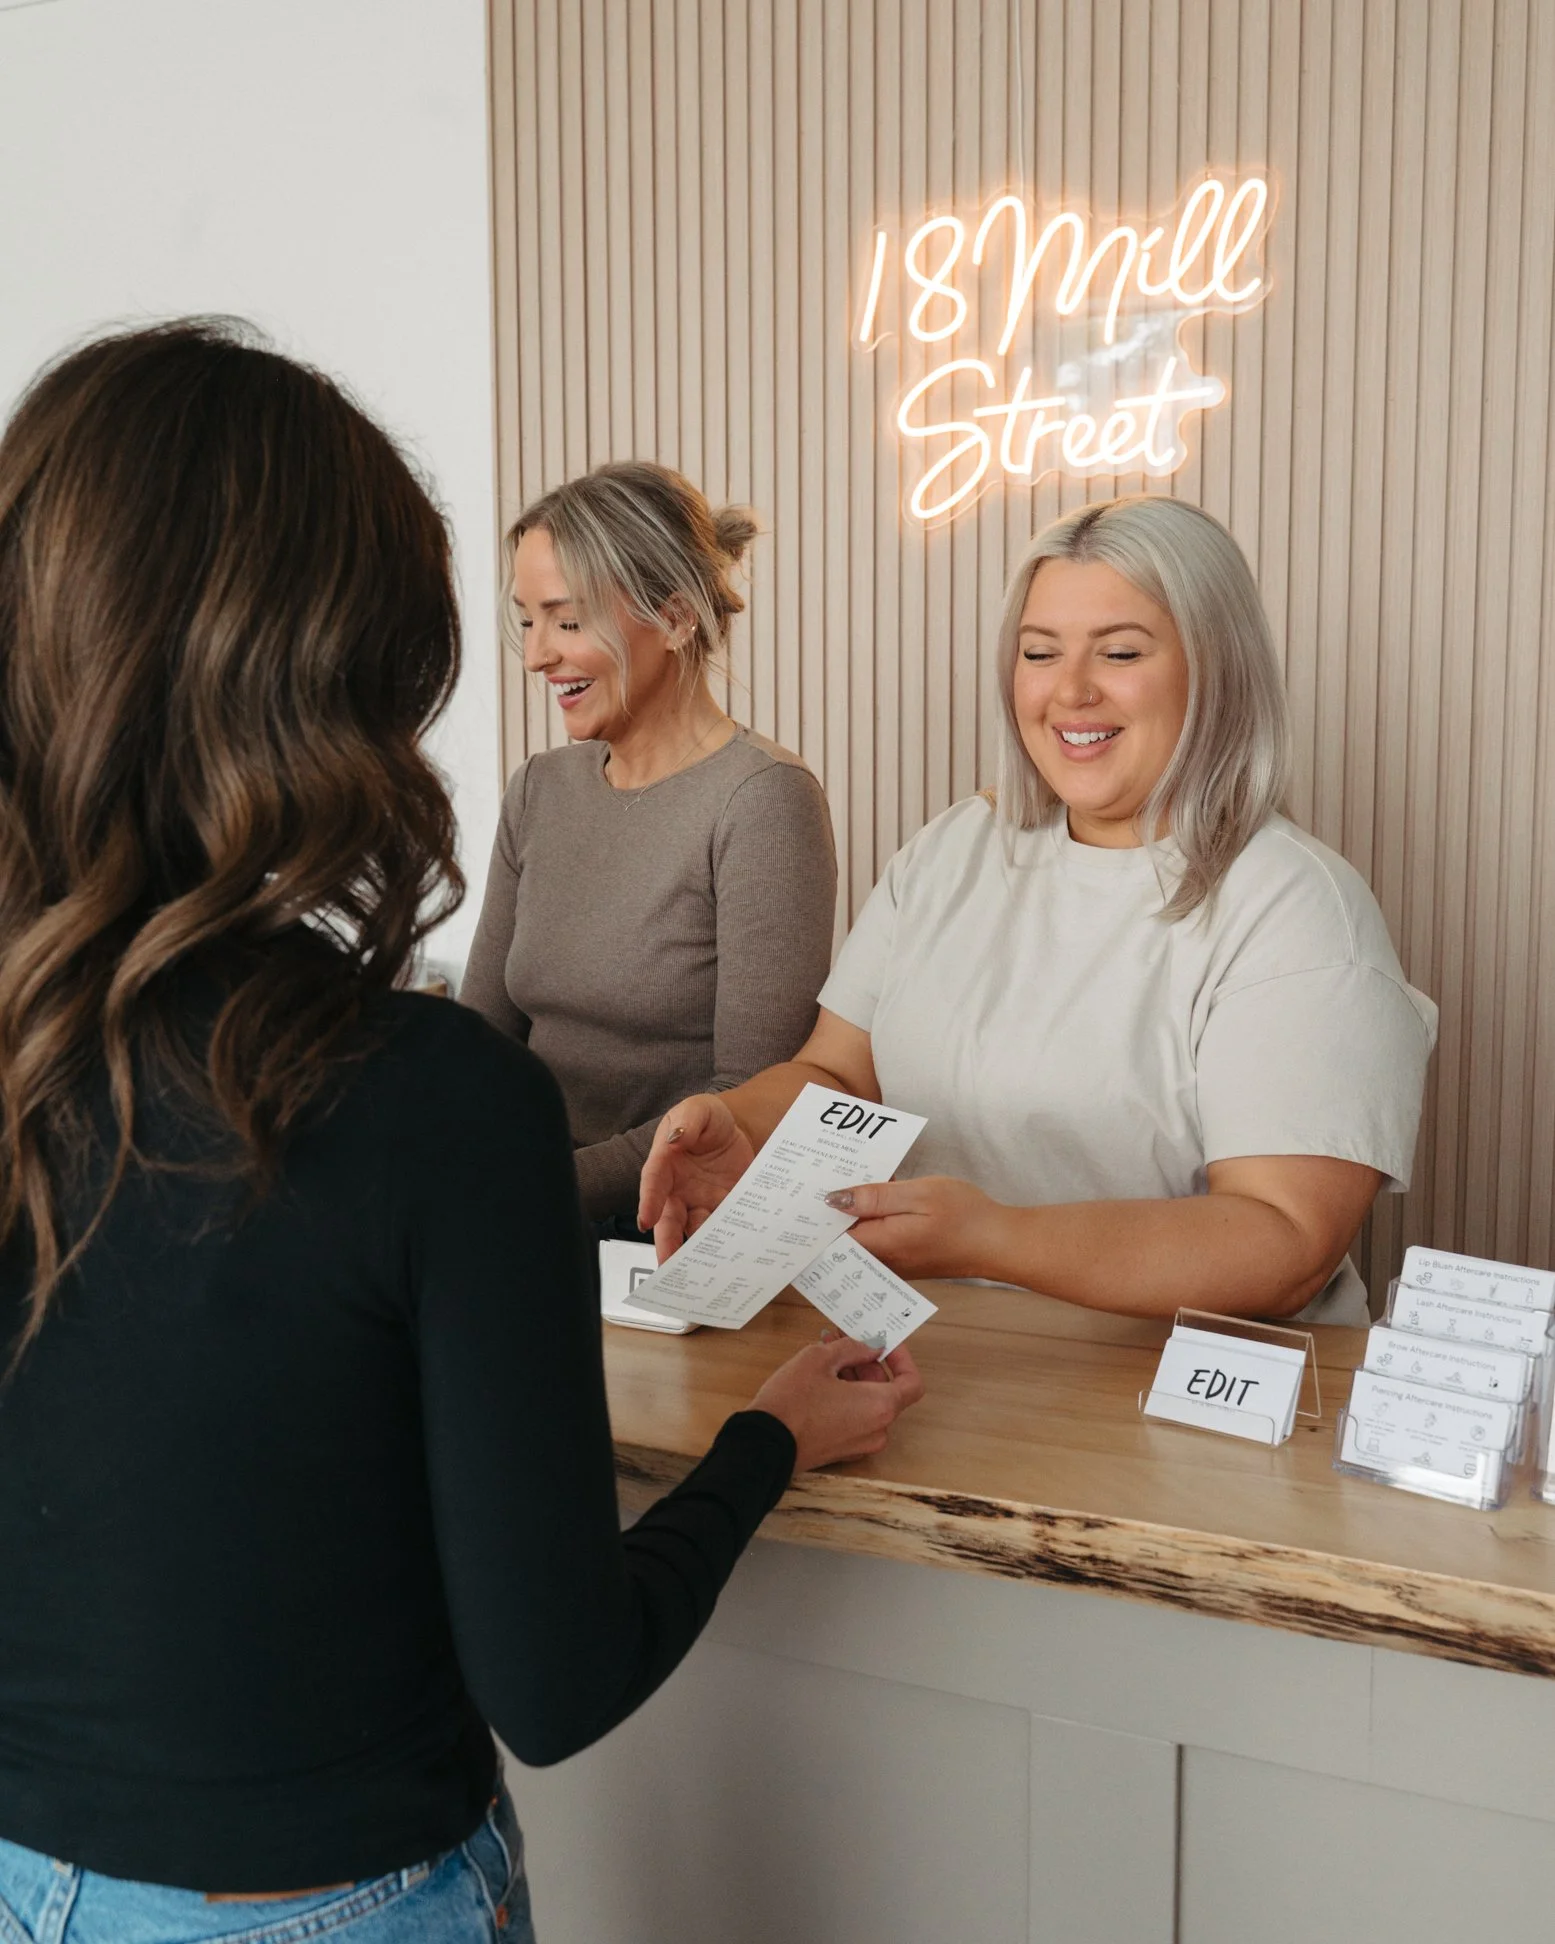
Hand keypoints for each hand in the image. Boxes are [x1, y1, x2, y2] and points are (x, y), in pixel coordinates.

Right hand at [638, 1093, 754, 1260]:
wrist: (737, 1128)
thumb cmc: (708, 1118)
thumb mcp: (698, 1109)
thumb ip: (687, 1120)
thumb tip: (676, 1137)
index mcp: (665, 1163)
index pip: (654, 1182)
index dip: (649, 1201)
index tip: (645, 1220)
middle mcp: (678, 1189)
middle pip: (668, 1219)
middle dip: (666, 1241)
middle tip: (666, 1263)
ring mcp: (700, 1202)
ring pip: (693, 1230)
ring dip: (695, 1249)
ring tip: (699, 1268)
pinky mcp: (723, 1209)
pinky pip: (721, 1228)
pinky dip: (723, 1242)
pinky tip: (728, 1255)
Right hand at [750, 1335, 924, 1469]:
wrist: (763, 1445)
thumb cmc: (793, 1400)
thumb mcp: (819, 1358)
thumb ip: (853, 1347)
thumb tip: (872, 1346)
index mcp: (880, 1406)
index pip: (911, 1382)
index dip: (901, 1359)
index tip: (883, 1343)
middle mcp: (877, 1429)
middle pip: (888, 1390)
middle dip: (868, 1361)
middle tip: (845, 1339)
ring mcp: (860, 1444)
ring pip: (869, 1403)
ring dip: (854, 1376)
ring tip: (827, 1352)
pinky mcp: (842, 1449)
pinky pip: (855, 1418)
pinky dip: (846, 1396)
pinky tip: (822, 1378)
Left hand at [824, 1175, 1003, 1280]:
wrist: (1000, 1244)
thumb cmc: (966, 1216)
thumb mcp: (919, 1195)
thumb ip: (875, 1198)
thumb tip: (833, 1200)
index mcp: (880, 1244)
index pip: (828, 1236)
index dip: (812, 1215)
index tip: (800, 1190)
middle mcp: (881, 1260)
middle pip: (839, 1237)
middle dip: (826, 1210)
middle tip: (816, 1175)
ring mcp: (893, 1262)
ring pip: (857, 1236)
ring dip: (849, 1211)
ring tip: (841, 1177)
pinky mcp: (904, 1257)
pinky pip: (875, 1238)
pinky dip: (868, 1217)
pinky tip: (872, 1194)